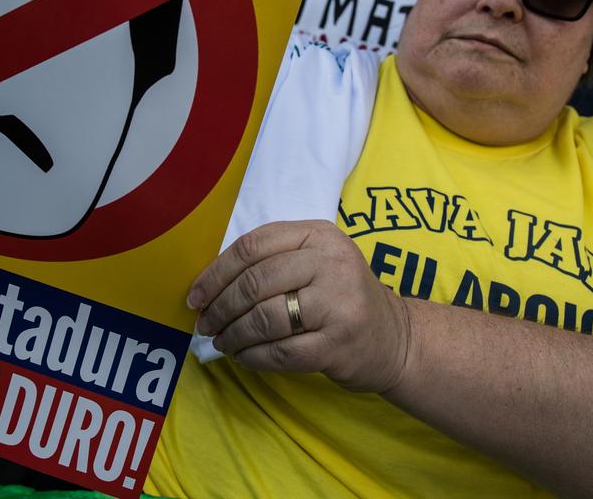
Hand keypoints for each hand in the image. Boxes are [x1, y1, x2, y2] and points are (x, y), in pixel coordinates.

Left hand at [188, 220, 410, 392]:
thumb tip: (210, 283)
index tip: (196, 295)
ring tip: (222, 342)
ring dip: (234, 334)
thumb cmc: (342, 297)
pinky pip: (280, 352)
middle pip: (255, 282)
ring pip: (264, 318)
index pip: (253, 246)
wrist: (396, 338)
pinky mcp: (338, 344)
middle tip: (205, 323)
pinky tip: (243, 357)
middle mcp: (331, 263)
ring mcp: (338, 304)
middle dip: (220, 306)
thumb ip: (274, 259)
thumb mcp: (317, 260)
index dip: (216, 272)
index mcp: (320, 235)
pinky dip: (253, 357)